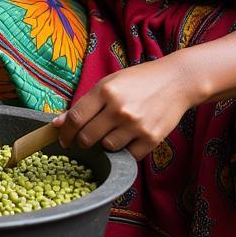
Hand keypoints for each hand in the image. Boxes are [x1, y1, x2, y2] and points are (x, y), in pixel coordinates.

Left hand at [51, 57, 195, 160]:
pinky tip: (129, 138)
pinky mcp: (151, 138)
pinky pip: (128, 155)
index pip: (75, 119)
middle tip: (85, 139)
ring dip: (105, 144)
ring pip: (107, 148)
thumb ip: (85, 103)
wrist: (177, 81)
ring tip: (113, 132)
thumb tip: (58, 123)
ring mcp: (136, 125)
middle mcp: (119, 108)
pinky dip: (125, 151)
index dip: (65, 133)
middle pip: (87, 138)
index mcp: (106, 91)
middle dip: (82, 141)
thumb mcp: (109, 83)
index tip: (63, 139)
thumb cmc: (139, 80)